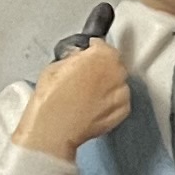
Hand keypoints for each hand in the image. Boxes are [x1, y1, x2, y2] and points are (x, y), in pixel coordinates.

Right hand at [14, 39, 130, 160]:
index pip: (104, 46)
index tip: (89, 52)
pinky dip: (110, 101)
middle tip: (85, 76)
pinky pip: (120, 101)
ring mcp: (122, 93)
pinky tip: (92, 105)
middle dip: (102, 67)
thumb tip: (80, 57)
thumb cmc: (51, 99)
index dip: (94, 50)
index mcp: (101, 56)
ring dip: (107, 85)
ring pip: (118, 83)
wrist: (54, 128)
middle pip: (114, 64)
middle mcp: (116, 73)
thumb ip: (75, 57)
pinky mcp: (124, 111)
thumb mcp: (55, 66)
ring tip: (87, 94)